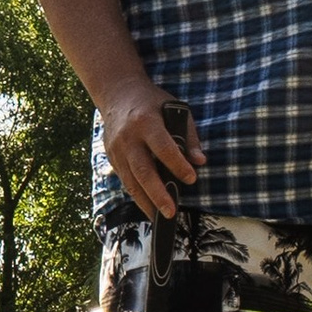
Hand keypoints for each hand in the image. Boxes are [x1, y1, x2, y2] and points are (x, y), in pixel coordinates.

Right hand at [100, 82, 199, 225]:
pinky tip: (149, 208)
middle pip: (143, 170)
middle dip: (157, 193)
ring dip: (145, 202)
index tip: (191, 179)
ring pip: (131, 180)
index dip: (177, 165)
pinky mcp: (112, 157)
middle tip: (171, 211)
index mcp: (146, 122)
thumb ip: (189, 135)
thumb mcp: (175, 109)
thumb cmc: (152, 103)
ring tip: (160, 218)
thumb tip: (200, 161)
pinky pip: (125, 180)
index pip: (163, 147)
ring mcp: (117, 149)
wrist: (117, 94)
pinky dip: (137, 195)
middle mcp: (128, 138)